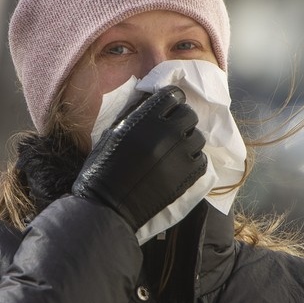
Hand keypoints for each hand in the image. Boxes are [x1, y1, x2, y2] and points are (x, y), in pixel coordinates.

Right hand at [72, 85, 206, 230]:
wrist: (109, 207)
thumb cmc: (102, 170)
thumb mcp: (112, 134)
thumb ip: (133, 116)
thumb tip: (149, 104)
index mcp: (145, 119)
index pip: (173, 95)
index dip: (171, 101)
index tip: (168, 109)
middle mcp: (166, 132)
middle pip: (189, 114)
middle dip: (181, 120)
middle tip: (172, 131)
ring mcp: (180, 154)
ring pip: (198, 137)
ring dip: (188, 141)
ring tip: (176, 151)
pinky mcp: (187, 176)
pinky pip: (201, 159)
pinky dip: (193, 160)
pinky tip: (179, 166)